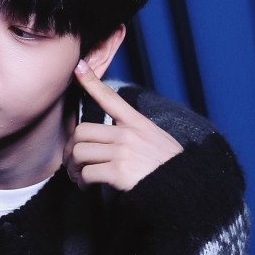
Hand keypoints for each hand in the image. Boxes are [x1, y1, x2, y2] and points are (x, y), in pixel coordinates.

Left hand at [63, 59, 183, 190]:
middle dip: (70, 149)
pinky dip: (81, 182)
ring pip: (80, 153)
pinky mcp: (118, 171)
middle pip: (82, 131)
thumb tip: (112, 133)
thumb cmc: (168, 166)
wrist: (183, 186)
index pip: (110, 98)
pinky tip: (86, 186)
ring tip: (77, 176)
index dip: (91, 82)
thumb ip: (134, 131)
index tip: (78, 68)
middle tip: (71, 162)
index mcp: (137, 123)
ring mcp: (122, 152)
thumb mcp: (155, 137)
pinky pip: (87, 173)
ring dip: (73, 168)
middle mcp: (128, 134)